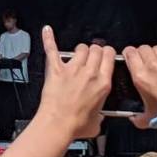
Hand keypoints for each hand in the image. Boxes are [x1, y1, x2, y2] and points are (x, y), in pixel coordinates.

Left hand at [33, 27, 113, 142]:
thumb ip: (100, 115)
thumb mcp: (97, 122)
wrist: (58, 125)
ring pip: (80, 48)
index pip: (109, 56)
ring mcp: (72, 69)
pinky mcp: (56, 70)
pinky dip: (49, 39)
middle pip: (96, 49)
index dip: (107, 53)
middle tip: (91, 56)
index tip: (106, 54)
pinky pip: (52, 49)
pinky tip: (47, 31)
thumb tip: (98, 117)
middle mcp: (89, 73)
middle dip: (94, 51)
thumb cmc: (76, 125)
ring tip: (77, 54)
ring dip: (79, 50)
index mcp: (103, 83)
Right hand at [119, 27, 156, 126]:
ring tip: (156, 58)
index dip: (128, 54)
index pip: (129, 54)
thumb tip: (133, 118)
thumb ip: (137, 118)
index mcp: (140, 77)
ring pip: (155, 47)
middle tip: (144, 61)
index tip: (130, 57)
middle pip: (142, 49)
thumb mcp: (148, 119)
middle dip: (141, 53)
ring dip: (153, 51)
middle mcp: (151, 64)